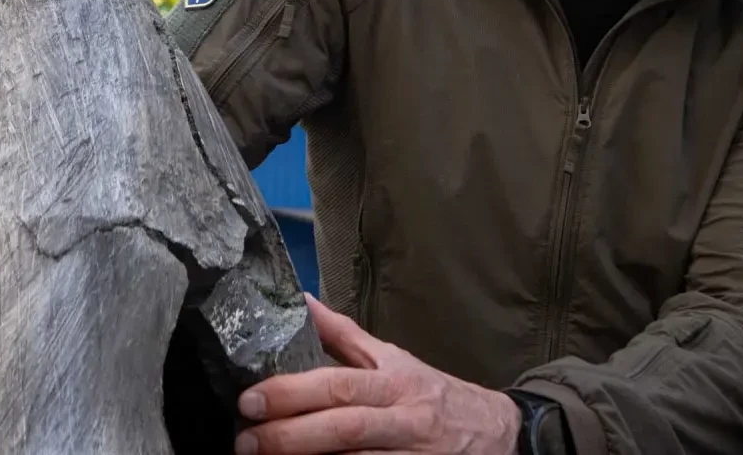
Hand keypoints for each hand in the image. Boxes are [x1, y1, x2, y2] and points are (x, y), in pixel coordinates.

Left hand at [235, 295, 519, 454]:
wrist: (497, 434)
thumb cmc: (433, 394)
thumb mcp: (394, 359)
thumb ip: (344, 337)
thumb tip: (300, 302)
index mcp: (396, 382)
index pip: (340, 384)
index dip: (294, 391)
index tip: (251, 398)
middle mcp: (405, 420)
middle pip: (344, 428)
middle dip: (290, 436)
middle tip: (246, 440)